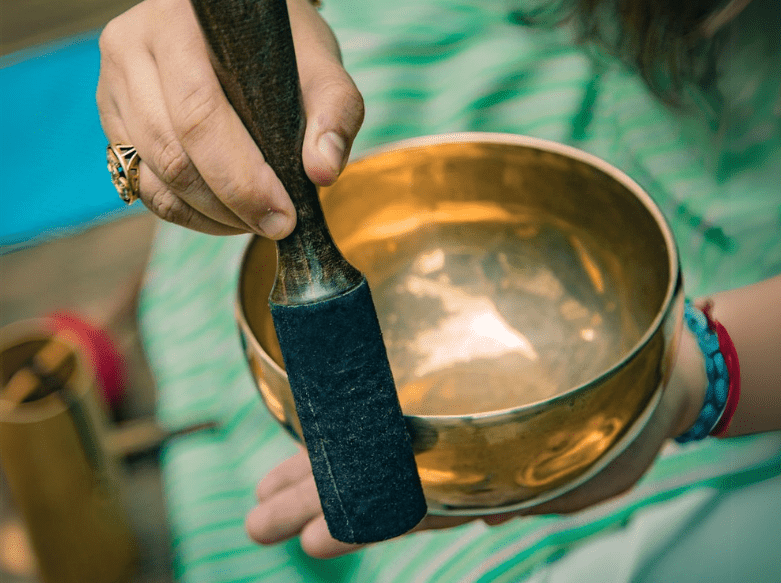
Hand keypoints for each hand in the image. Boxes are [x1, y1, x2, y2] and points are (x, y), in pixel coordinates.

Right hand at [97, 0, 363, 236]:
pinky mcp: (112, 122)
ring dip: (208, 215)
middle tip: (275, 225)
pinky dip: (187, 214)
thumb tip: (323, 172)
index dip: (241, 178)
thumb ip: (333, 114)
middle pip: (171, 153)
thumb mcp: (321, 68)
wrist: (241, 26)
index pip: (199, 115)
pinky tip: (225, 216)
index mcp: (178, 25)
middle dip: (228, 204)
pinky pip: (142, 187)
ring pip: (152, 178)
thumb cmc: (281, 48)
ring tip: (254, 221)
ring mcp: (113, 88)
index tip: (283, 215)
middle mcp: (132, 50)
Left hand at [246, 327, 706, 557]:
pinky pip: (391, 402)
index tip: (312, 540)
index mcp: (487, 473)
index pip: (416, 507)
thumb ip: (552, 489)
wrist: (643, 363)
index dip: (363, 524)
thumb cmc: (630, 415)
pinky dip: (351, 418)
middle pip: (378, 482)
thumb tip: (493, 512)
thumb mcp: (601, 463)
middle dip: (316, 501)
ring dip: (318, 469)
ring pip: (374, 446)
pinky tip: (314, 432)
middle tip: (259, 521)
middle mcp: (459, 449)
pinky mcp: (445, 377)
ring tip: (265, 495)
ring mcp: (450, 417)